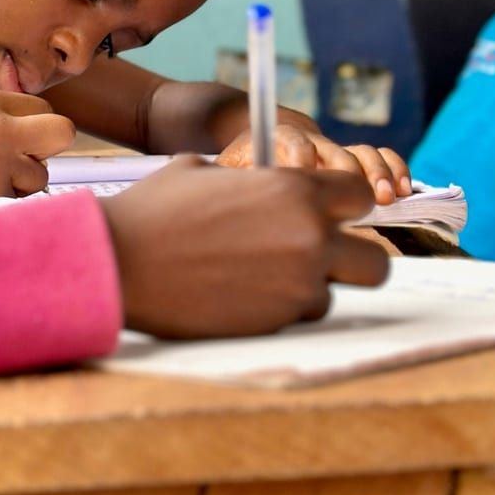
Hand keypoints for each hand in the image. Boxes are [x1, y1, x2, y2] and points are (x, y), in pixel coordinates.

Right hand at [0, 91, 75, 214]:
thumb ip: (3, 117)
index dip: (36, 129)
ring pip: (42, 173)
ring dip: (23, 183)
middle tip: (24, 160)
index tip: (20, 140)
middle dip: (49, 151)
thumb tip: (44, 123)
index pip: (44, 108)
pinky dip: (7, 200)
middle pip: (61, 131)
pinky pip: (21, 196)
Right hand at [103, 156, 387, 337]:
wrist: (119, 263)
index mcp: (293, 189)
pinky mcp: (277, 322)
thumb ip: (247, 178)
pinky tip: (246, 296)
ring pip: (338, 293)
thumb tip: (253, 182)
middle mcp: (308, 237)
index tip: (326, 212)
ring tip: (271, 277)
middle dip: (353, 258)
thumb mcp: (201, 172)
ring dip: (314, 286)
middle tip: (319, 255)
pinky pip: (300, 316)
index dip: (342, 204)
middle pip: (375, 259)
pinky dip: (283, 310)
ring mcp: (297, 285)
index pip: (358, 195)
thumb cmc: (153, 211)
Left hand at [216, 126, 411, 203]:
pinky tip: (405, 192)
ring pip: (362, 153)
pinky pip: (381, 156)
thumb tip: (234, 203)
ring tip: (388, 198)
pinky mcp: (352, 162)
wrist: (259, 140)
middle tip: (361, 198)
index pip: (293, 143)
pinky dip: (395, 169)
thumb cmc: (240, 170)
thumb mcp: (227, 175)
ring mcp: (333, 151)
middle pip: (335, 151)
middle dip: (350, 173)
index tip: (306, 183)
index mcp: (276, 141)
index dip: (302, 160)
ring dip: (378, 174)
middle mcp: (310, 143)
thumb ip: (232, 187)